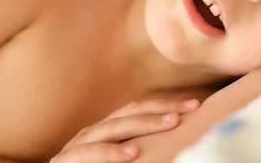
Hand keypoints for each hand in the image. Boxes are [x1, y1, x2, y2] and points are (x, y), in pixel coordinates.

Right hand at [49, 98, 199, 162]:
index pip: (140, 109)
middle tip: (184, 113)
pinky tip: (132, 154)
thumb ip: (139, 147)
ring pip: (112, 128)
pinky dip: (111, 153)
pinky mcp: (65, 161)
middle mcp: (95, 131)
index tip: (195, 106)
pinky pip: (89, 154)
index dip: (166, 104)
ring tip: (169, 124)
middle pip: (130, 113)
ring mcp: (79, 144)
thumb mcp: (119, 157)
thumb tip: (175, 142)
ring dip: (143, 125)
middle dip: (159, 111)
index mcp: (108, 128)